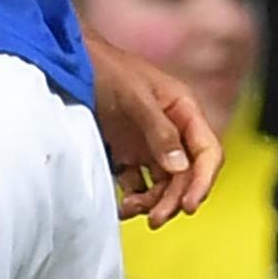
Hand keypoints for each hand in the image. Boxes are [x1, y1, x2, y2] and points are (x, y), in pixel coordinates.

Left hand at [86, 32, 221, 227]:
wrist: (70, 60)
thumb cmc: (106, 68)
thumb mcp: (135, 96)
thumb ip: (158, 130)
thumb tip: (179, 167)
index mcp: (184, 111)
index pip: (208, 152)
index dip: (204, 181)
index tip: (188, 205)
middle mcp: (172, 130)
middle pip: (186, 175)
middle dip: (173, 199)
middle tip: (155, 218)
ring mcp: (150, 143)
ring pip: (165, 184)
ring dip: (153, 202)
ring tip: (129, 209)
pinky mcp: (128, 153)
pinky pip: (139, 183)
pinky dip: (134, 197)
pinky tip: (122, 205)